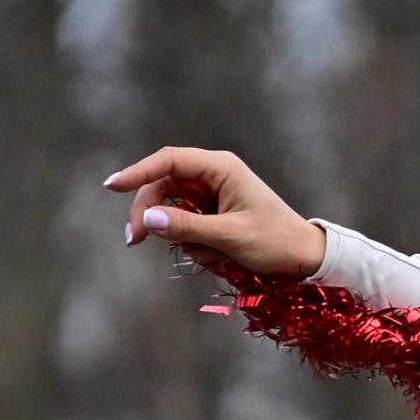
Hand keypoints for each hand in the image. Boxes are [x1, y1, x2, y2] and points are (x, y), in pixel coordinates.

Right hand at [104, 145, 325, 279]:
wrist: (306, 257)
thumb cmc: (276, 241)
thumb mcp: (230, 236)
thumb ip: (187, 227)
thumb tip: (148, 219)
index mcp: (220, 167)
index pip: (168, 162)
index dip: (138, 173)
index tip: (113, 186)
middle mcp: (214, 174)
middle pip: (163, 186)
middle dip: (150, 213)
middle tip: (135, 240)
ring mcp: (213, 193)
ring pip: (172, 208)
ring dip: (178, 234)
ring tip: (206, 255)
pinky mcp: (214, 212)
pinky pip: (187, 224)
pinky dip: (192, 242)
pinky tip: (214, 255)